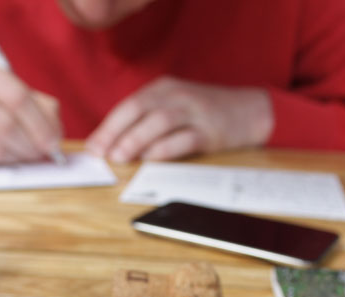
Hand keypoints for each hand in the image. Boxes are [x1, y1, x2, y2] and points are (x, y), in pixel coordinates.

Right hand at [0, 51, 61, 163]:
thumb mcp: (13, 91)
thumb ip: (40, 108)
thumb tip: (54, 138)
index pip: (18, 97)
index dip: (40, 125)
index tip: (53, 144)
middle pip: (7, 124)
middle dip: (31, 145)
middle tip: (41, 153)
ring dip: (18, 155)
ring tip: (24, 152)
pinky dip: (1, 159)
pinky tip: (6, 153)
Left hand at [86, 76, 273, 162]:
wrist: (251, 111)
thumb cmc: (207, 113)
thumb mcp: (176, 106)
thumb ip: (149, 120)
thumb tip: (115, 144)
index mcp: (164, 89)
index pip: (129, 105)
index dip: (108, 126)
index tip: (93, 146)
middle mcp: (177, 96)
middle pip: (139, 109)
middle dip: (116, 132)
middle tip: (102, 153)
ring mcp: (195, 112)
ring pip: (159, 122)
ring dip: (136, 140)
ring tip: (120, 157)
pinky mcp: (210, 131)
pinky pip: (183, 139)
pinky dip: (164, 149)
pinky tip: (150, 159)